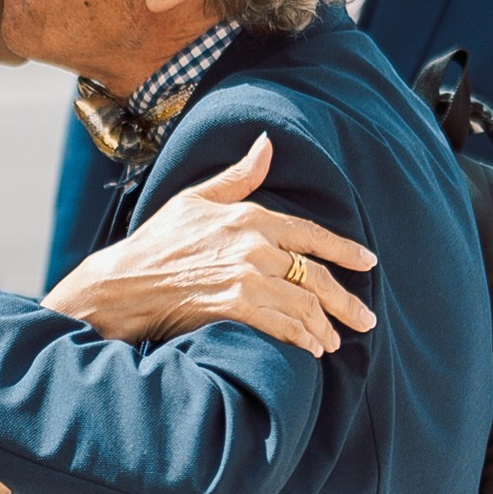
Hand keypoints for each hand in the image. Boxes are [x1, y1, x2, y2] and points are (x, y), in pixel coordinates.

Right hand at [45, 135, 376, 353]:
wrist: (124, 281)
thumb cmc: (157, 241)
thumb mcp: (197, 198)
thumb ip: (240, 176)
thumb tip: (267, 144)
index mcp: (252, 217)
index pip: (313, 234)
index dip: (345, 250)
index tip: (368, 263)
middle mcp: (256, 246)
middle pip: (316, 276)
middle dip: (346, 302)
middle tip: (365, 320)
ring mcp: (247, 277)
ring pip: (304, 305)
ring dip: (324, 327)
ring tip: (332, 341)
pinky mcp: (236, 306)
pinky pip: (283, 325)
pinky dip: (301, 339)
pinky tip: (311, 350)